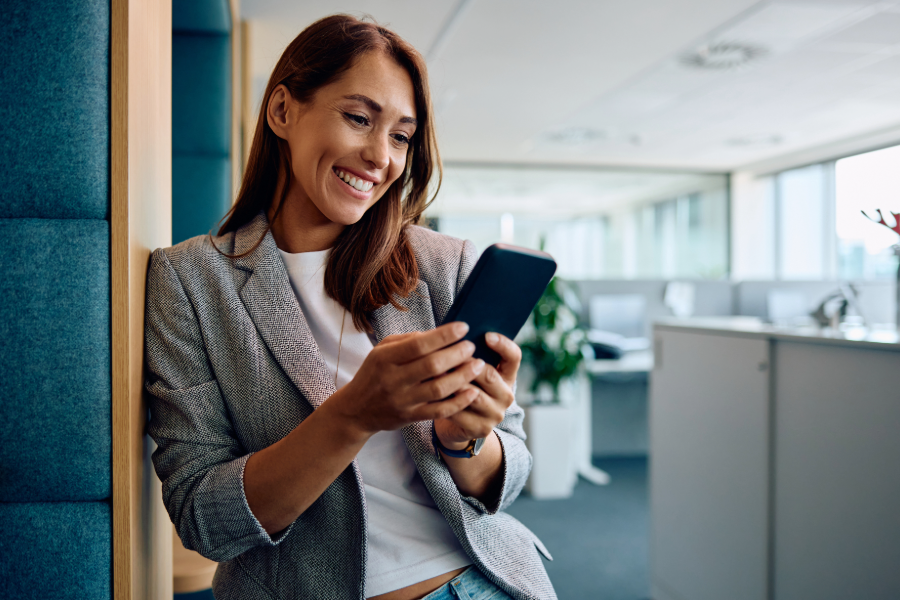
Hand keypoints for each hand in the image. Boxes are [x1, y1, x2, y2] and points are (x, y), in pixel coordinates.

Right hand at [331, 322, 485, 436]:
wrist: (355, 410)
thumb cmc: (374, 374)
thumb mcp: (381, 351)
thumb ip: (407, 340)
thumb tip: (436, 334)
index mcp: (385, 358)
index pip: (418, 344)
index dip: (443, 335)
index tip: (463, 327)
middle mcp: (393, 379)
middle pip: (432, 365)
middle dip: (457, 354)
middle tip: (472, 347)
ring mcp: (402, 400)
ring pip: (438, 388)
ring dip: (462, 376)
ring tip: (478, 365)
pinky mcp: (410, 417)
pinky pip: (438, 410)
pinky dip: (458, 402)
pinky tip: (472, 392)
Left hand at [434, 332, 520, 448]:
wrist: (459, 426)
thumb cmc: (463, 389)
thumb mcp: (471, 372)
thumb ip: (470, 356)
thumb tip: (456, 332)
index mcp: (507, 377)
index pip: (514, 356)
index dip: (503, 344)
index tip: (487, 335)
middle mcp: (506, 395)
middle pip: (490, 375)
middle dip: (467, 363)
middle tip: (448, 354)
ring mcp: (495, 414)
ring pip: (473, 395)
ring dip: (454, 383)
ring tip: (436, 372)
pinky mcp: (481, 429)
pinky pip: (461, 412)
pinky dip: (445, 402)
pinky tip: (431, 393)